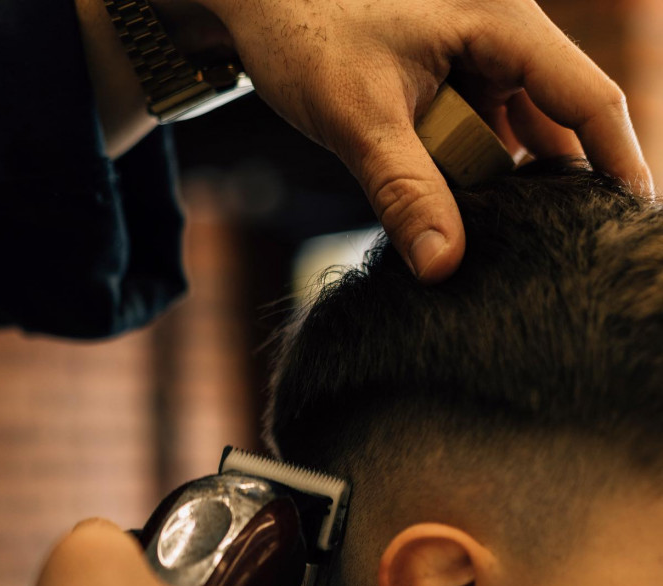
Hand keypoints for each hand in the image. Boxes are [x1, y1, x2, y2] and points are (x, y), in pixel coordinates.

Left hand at [196, 0, 652, 281]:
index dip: (619, 161)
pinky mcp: (443, 81)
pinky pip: (475, 136)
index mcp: (501, 22)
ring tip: (506, 244)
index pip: (589, 98)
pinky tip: (457, 216)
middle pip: (555, 123)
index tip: (631, 219)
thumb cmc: (305, 31)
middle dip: (554, 186)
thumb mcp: (360, 118)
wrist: (252, 2)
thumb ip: (406, 192)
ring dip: (503, 186)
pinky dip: (469, 175)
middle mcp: (498, 37)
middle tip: (558, 252)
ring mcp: (470, 60)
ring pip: (510, 137)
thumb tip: (444, 268)